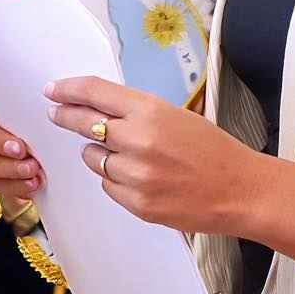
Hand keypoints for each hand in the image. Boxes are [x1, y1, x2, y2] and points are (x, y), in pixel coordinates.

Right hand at [0, 83, 44, 206]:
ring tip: (32, 168)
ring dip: (6, 166)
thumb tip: (49, 87)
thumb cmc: (52, 114)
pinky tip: (33, 183)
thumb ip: (35, 93)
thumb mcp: (44, 100)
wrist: (66, 149)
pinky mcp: (0, 178)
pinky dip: (16, 185)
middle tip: (19, 148)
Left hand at [46, 76, 261, 235]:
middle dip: (65, 117)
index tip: (53, 90)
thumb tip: (97, 110)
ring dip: (100, 154)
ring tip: (129, 156)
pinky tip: (140, 178)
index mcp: (151, 111)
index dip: (68, 89)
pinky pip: (107, 186)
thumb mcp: (176, 116)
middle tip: (56, 114)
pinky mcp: (137, 203)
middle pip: (83, 123)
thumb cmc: (213, 151)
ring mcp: (136, 175)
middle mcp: (139, 140)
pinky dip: (116, 180)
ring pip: (92, 158)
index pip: (95, 92)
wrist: (241, 191)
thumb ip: (137, 112)